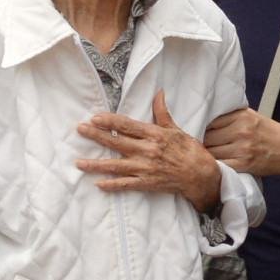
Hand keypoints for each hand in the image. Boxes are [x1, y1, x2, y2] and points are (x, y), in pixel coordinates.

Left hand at [79, 91, 219, 208]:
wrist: (201, 175)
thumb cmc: (189, 150)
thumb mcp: (176, 129)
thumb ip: (162, 113)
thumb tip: (159, 93)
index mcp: (154, 135)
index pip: (127, 126)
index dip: (110, 121)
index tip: (95, 117)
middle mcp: (148, 151)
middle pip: (117, 142)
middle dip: (96, 136)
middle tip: (80, 130)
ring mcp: (146, 168)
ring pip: (116, 165)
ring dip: (96, 164)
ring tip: (79, 162)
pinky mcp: (147, 183)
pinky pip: (126, 185)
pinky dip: (112, 185)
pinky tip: (98, 184)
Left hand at [203, 107, 279, 176]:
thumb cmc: (269, 132)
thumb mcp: (251, 116)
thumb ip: (230, 116)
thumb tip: (203, 120)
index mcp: (241, 116)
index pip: (209, 121)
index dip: (200, 128)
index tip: (197, 132)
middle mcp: (241, 130)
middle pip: (207, 137)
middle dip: (201, 142)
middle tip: (198, 147)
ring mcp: (242, 148)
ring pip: (211, 152)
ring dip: (205, 155)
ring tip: (205, 156)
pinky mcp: (244, 164)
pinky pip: (220, 165)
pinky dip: (214, 166)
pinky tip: (214, 165)